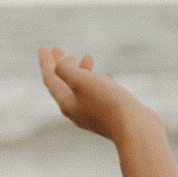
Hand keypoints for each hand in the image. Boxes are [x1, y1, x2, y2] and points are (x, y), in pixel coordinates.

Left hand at [38, 46, 158, 147]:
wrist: (135, 129)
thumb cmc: (107, 103)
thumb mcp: (81, 81)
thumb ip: (65, 70)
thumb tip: (63, 64)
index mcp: (67, 103)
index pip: (51, 80)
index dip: (46, 63)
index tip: (42, 47)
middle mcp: (77, 111)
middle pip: (63, 84)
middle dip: (61, 66)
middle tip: (59, 49)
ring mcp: (94, 114)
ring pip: (82, 89)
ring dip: (82, 71)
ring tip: (88, 57)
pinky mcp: (111, 115)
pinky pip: (101, 95)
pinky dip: (100, 82)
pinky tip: (109, 76)